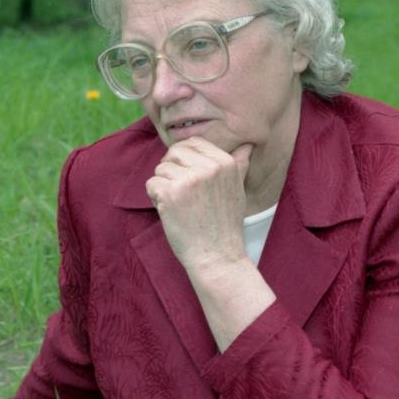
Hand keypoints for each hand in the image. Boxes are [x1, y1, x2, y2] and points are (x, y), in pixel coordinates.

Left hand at [146, 137, 252, 270]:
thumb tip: (247, 144)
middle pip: (174, 152)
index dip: (184, 158)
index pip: (194, 142)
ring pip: (160, 169)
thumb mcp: (238, 190)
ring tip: (178, 206)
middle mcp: (209, 167)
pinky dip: (155, 198)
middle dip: (171, 170)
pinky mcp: (171, 193)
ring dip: (163, 186)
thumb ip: (239, 165)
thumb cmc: (225, 225)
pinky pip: (151, 184)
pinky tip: (170, 212)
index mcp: (225, 163)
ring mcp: (189, 179)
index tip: (188, 178)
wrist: (217, 256)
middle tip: (180, 193)